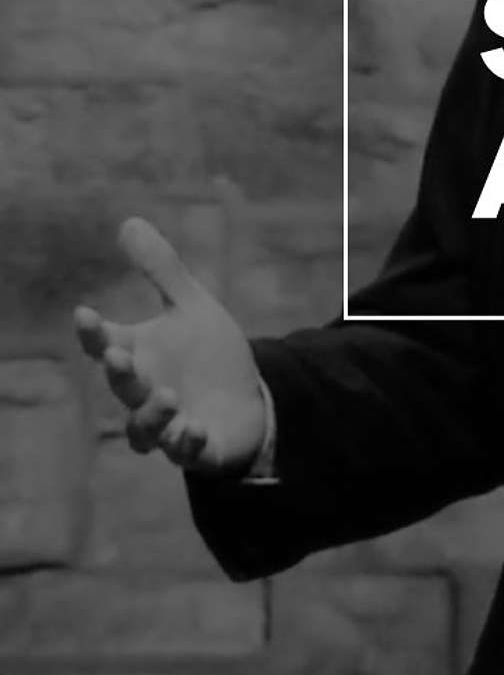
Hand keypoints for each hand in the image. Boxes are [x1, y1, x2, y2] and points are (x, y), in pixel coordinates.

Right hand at [74, 217, 265, 476]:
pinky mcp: (198, 447)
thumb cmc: (208, 354)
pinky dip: (187, 442)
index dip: (94, 332)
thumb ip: (161, 270)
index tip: (85, 313)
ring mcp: (169, 425)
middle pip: (125, 387)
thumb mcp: (191, 307)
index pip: (106, 344)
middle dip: (120, 374)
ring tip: (168, 396)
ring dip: (153, 415)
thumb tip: (129, 221)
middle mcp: (145, 394)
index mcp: (140, 356)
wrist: (247, 400)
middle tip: (121, 356)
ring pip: (146, 430)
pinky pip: (186, 452)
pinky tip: (195, 428)